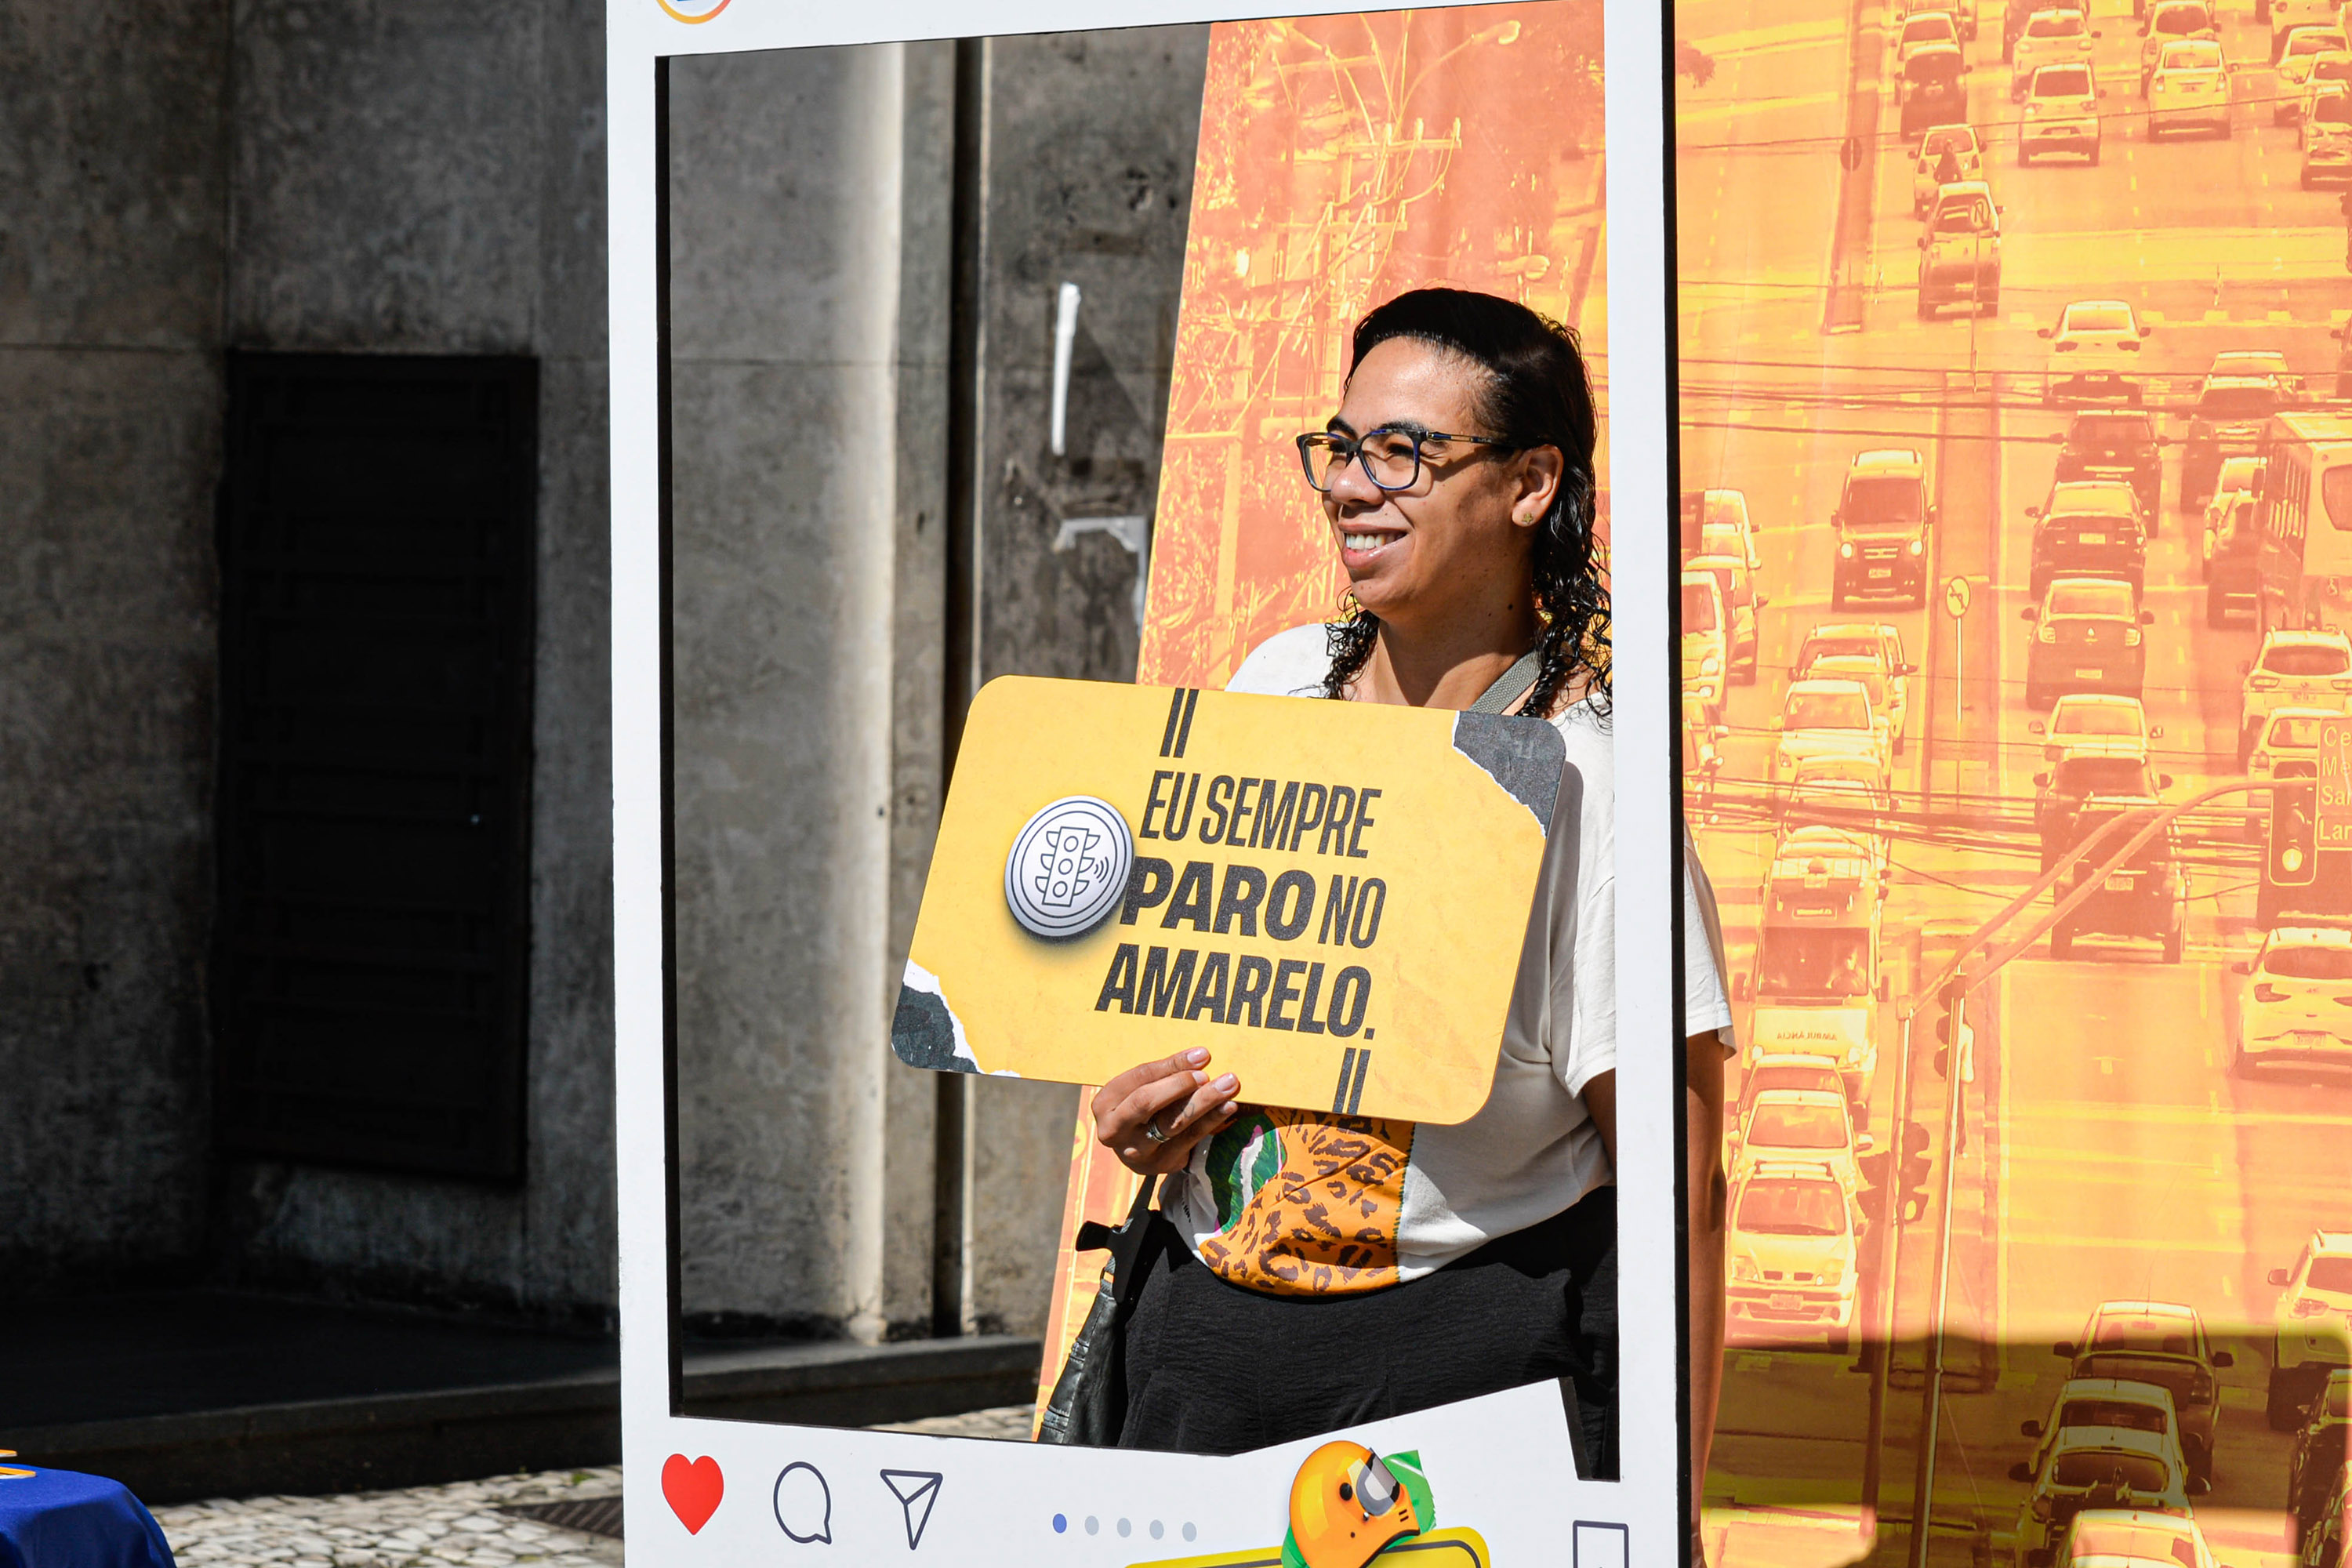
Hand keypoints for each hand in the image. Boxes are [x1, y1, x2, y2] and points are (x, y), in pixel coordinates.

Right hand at [1091, 1047, 1240, 1175]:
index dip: (1170, 1066)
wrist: (1136, 1150)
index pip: (1139, 1078)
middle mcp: (1114, 1129)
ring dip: (1203, 1101)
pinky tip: (1227, 1106)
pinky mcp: (1160, 1164)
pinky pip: (1189, 1139)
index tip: (1200, 1056)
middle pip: (1146, 1102)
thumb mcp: (1140, 1089)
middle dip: (1180, 1085)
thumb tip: (1200, 1057)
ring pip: (1172, 1122)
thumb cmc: (1140, 1108)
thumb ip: (1163, 1075)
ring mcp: (1136, 1150)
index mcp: (1105, 1103)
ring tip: (1228, 1086)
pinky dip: (1211, 1121)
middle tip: (1206, 1074)